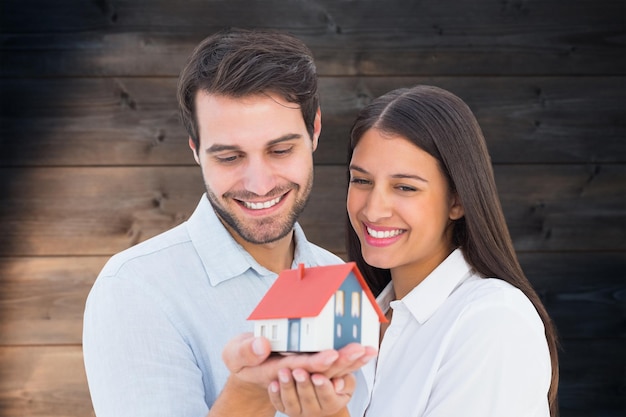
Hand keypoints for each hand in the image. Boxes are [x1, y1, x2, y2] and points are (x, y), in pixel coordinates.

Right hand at [222, 333, 376, 389]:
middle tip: (361, 350)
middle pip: (323, 368)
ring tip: (369, 350)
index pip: (301, 366)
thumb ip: (245, 350)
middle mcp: (296, 370)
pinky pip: (334, 364)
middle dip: (343, 360)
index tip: (331, 355)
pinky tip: (365, 352)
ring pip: (333, 367)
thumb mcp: (234, 354)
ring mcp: (305, 368)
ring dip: (352, 360)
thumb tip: (261, 345)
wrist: (248, 366)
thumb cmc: (241, 357)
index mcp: (278, 369)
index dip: (317, 362)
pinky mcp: (311, 362)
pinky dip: (350, 359)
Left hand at [268, 368, 353, 416]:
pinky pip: (279, 404)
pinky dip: (275, 394)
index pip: (329, 398)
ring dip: (287, 387)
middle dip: (304, 385)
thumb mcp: (345, 378)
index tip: (318, 376)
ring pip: (292, 402)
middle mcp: (316, 410)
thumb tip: (339, 384)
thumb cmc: (333, 380)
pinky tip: (274, 383)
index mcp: (333, 402)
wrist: (317, 391)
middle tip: (299, 371)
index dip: (323, 388)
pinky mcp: (286, 408)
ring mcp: (299, 411)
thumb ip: (347, 378)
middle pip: (309, 399)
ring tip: (284, 372)